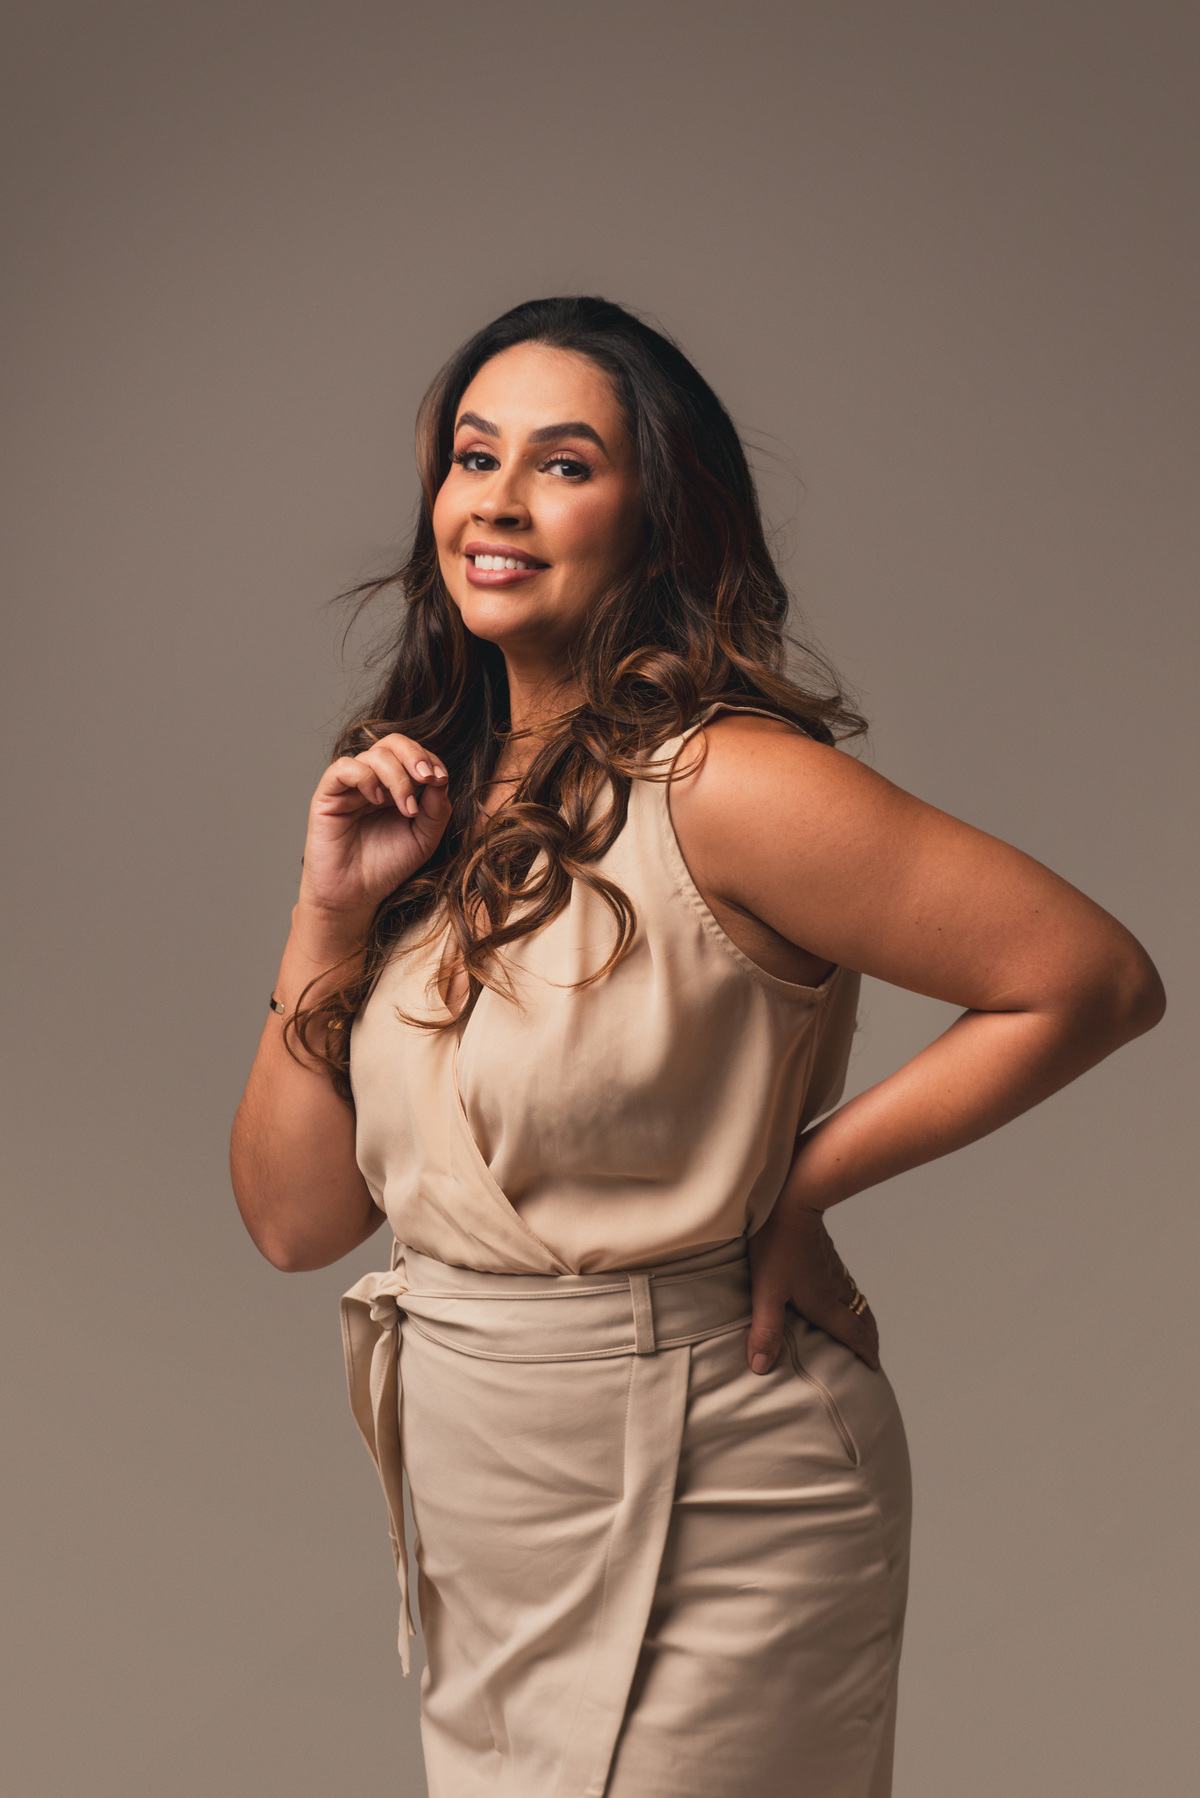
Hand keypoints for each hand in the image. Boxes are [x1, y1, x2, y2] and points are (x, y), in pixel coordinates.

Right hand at [297, 733, 452, 928]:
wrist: (355, 896)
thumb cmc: (386, 868)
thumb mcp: (424, 839)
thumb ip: (437, 810)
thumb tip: (440, 780)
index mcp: (396, 787)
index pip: (412, 755)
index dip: (429, 759)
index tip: (440, 780)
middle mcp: (373, 782)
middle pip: (392, 743)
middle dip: (415, 755)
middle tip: (427, 778)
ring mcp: (350, 787)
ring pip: (373, 755)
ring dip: (397, 777)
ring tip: (406, 808)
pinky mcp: (328, 795)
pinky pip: (344, 768)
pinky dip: (365, 777)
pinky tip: (376, 800)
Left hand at [746, 1197, 880, 1373]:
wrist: (792, 1201)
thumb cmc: (777, 1245)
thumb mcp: (766, 1292)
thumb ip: (765, 1329)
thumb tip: (762, 1367)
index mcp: (825, 1303)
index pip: (853, 1333)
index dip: (865, 1352)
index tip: (874, 1367)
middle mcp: (836, 1289)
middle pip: (862, 1319)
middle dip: (869, 1340)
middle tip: (873, 1355)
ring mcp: (835, 1270)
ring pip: (857, 1301)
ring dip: (864, 1320)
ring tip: (862, 1331)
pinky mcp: (828, 1256)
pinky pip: (848, 1285)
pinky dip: (854, 1300)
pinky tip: (841, 1295)